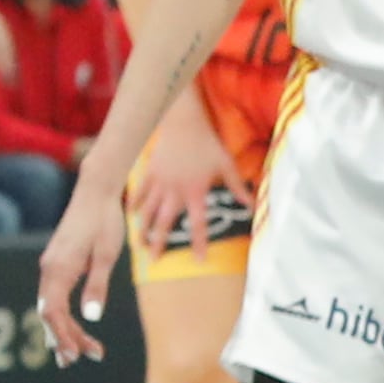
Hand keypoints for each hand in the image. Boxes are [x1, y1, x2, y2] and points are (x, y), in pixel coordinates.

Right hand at [35, 168, 130, 359]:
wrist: (95, 192)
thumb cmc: (104, 221)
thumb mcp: (106, 255)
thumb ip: (97, 286)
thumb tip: (91, 318)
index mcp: (58, 268)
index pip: (53, 311)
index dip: (62, 335)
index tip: (76, 354)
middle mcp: (49, 268)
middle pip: (50, 313)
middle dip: (67, 338)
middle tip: (91, 356)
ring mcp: (51, 265)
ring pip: (51, 306)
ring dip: (66, 329)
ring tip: (84, 351)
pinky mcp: (58, 262)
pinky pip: (55, 295)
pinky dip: (65, 315)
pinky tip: (76, 327)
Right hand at [124, 108, 225, 253]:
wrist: (183, 122)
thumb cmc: (207, 143)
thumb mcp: (226, 165)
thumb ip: (238, 187)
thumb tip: (251, 206)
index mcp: (195, 191)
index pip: (198, 223)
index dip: (199, 243)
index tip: (198, 260)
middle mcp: (175, 190)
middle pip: (165, 222)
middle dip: (159, 243)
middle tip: (154, 260)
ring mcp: (159, 182)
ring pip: (149, 211)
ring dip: (144, 228)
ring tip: (139, 244)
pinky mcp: (149, 172)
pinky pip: (140, 192)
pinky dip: (135, 204)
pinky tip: (131, 216)